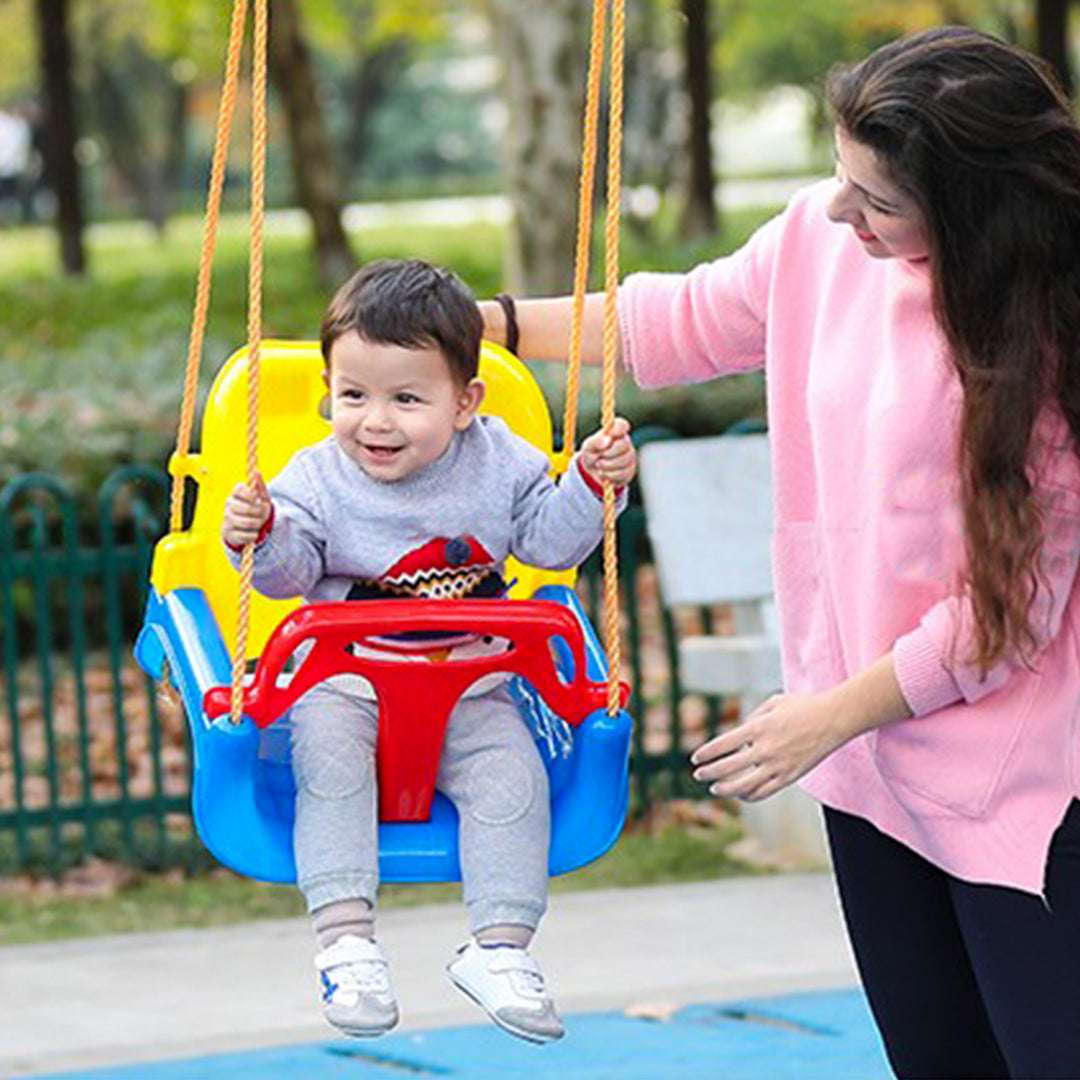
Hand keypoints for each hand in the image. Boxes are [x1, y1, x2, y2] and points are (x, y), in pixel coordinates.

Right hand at [222, 473, 271, 548]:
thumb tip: (257, 472)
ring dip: (257, 524)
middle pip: (245, 508)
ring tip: (259, 523)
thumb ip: (261, 486)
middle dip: (258, 513)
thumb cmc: (257, 509)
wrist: (251, 527)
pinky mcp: (227, 532)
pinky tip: (254, 533)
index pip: (240, 489)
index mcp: (236, 492)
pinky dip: (253, 535)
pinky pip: (243, 535)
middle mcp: (229, 504)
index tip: (258, 500)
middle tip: (263, 514)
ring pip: (245, 522)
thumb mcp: (263, 498)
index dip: (251, 496)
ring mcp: (227, 518)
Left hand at [580, 416, 635, 486]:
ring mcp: (629, 457)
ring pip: (625, 460)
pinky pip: (623, 473)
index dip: (617, 429)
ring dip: (608, 464)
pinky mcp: (629, 471)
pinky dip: (610, 474)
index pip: (622, 425)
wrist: (591, 472)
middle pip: (625, 444)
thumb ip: (596, 441)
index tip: (609, 434)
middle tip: (600, 455)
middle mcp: (625, 443)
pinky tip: (603, 472)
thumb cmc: (592, 454)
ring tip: (599, 464)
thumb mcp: (588, 446)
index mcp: (615, 432)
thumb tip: (608, 440)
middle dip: (610, 452)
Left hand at [689, 690, 854, 801]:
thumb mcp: (773, 703)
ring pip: (744, 785)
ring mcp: (778, 765)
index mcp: (758, 728)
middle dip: (709, 772)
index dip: (706, 753)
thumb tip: (740, 735)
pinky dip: (749, 795)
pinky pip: (765, 791)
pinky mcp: (790, 777)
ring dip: (726, 789)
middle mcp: (765, 749)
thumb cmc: (803, 706)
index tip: (695, 758)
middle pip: (728, 767)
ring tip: (714, 789)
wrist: (834, 718)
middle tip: (697, 775)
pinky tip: (740, 794)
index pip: (723, 744)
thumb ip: (753, 718)